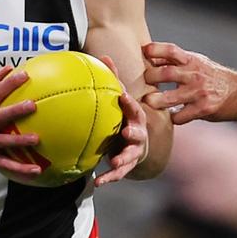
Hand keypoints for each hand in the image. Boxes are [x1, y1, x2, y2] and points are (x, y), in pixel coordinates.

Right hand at [0, 66, 41, 176]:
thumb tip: (7, 68)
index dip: (9, 83)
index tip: (25, 75)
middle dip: (16, 110)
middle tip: (33, 105)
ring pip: (3, 142)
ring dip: (19, 141)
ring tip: (36, 139)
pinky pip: (4, 164)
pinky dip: (20, 169)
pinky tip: (36, 170)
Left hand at [94, 56, 148, 187]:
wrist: (137, 144)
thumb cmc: (125, 117)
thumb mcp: (121, 100)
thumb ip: (113, 79)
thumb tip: (104, 56)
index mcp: (135, 117)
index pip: (134, 108)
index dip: (129, 103)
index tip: (122, 96)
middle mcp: (138, 135)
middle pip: (138, 133)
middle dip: (134, 133)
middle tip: (126, 132)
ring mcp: (133, 152)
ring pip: (130, 156)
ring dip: (123, 159)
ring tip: (115, 162)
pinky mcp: (126, 166)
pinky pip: (118, 174)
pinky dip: (109, 177)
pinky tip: (97, 182)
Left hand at [141, 42, 236, 123]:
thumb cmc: (213, 76)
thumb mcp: (197, 62)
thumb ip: (175, 60)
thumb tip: (149, 55)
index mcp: (192, 61)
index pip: (171, 50)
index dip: (155, 50)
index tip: (144, 52)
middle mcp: (194, 75)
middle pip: (165, 73)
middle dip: (150, 77)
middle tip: (145, 82)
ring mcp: (198, 93)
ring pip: (169, 98)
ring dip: (155, 101)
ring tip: (150, 101)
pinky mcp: (202, 110)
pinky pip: (179, 116)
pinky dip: (172, 117)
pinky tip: (172, 115)